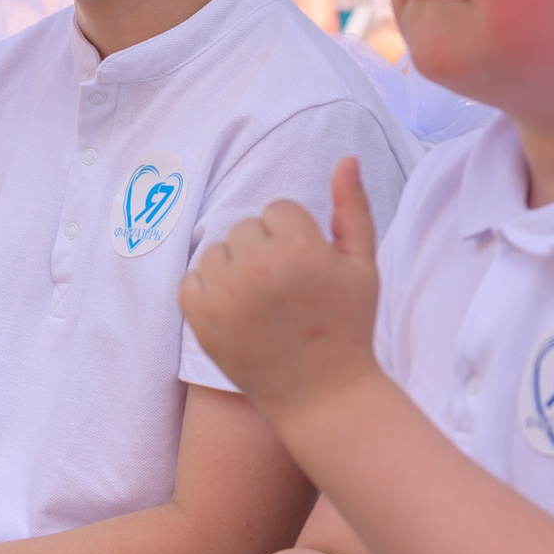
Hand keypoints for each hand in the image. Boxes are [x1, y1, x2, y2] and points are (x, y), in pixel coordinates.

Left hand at [179, 159, 383, 420]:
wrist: (321, 394)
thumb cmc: (347, 325)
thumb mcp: (362, 265)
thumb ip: (353, 209)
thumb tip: (345, 158)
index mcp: (300, 249)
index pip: (277, 210)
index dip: (294, 238)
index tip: (306, 271)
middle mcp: (258, 267)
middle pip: (245, 227)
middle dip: (264, 250)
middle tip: (285, 290)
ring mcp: (225, 294)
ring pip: (217, 251)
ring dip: (234, 269)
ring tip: (262, 302)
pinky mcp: (200, 319)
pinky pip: (191, 280)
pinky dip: (208, 292)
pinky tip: (238, 312)